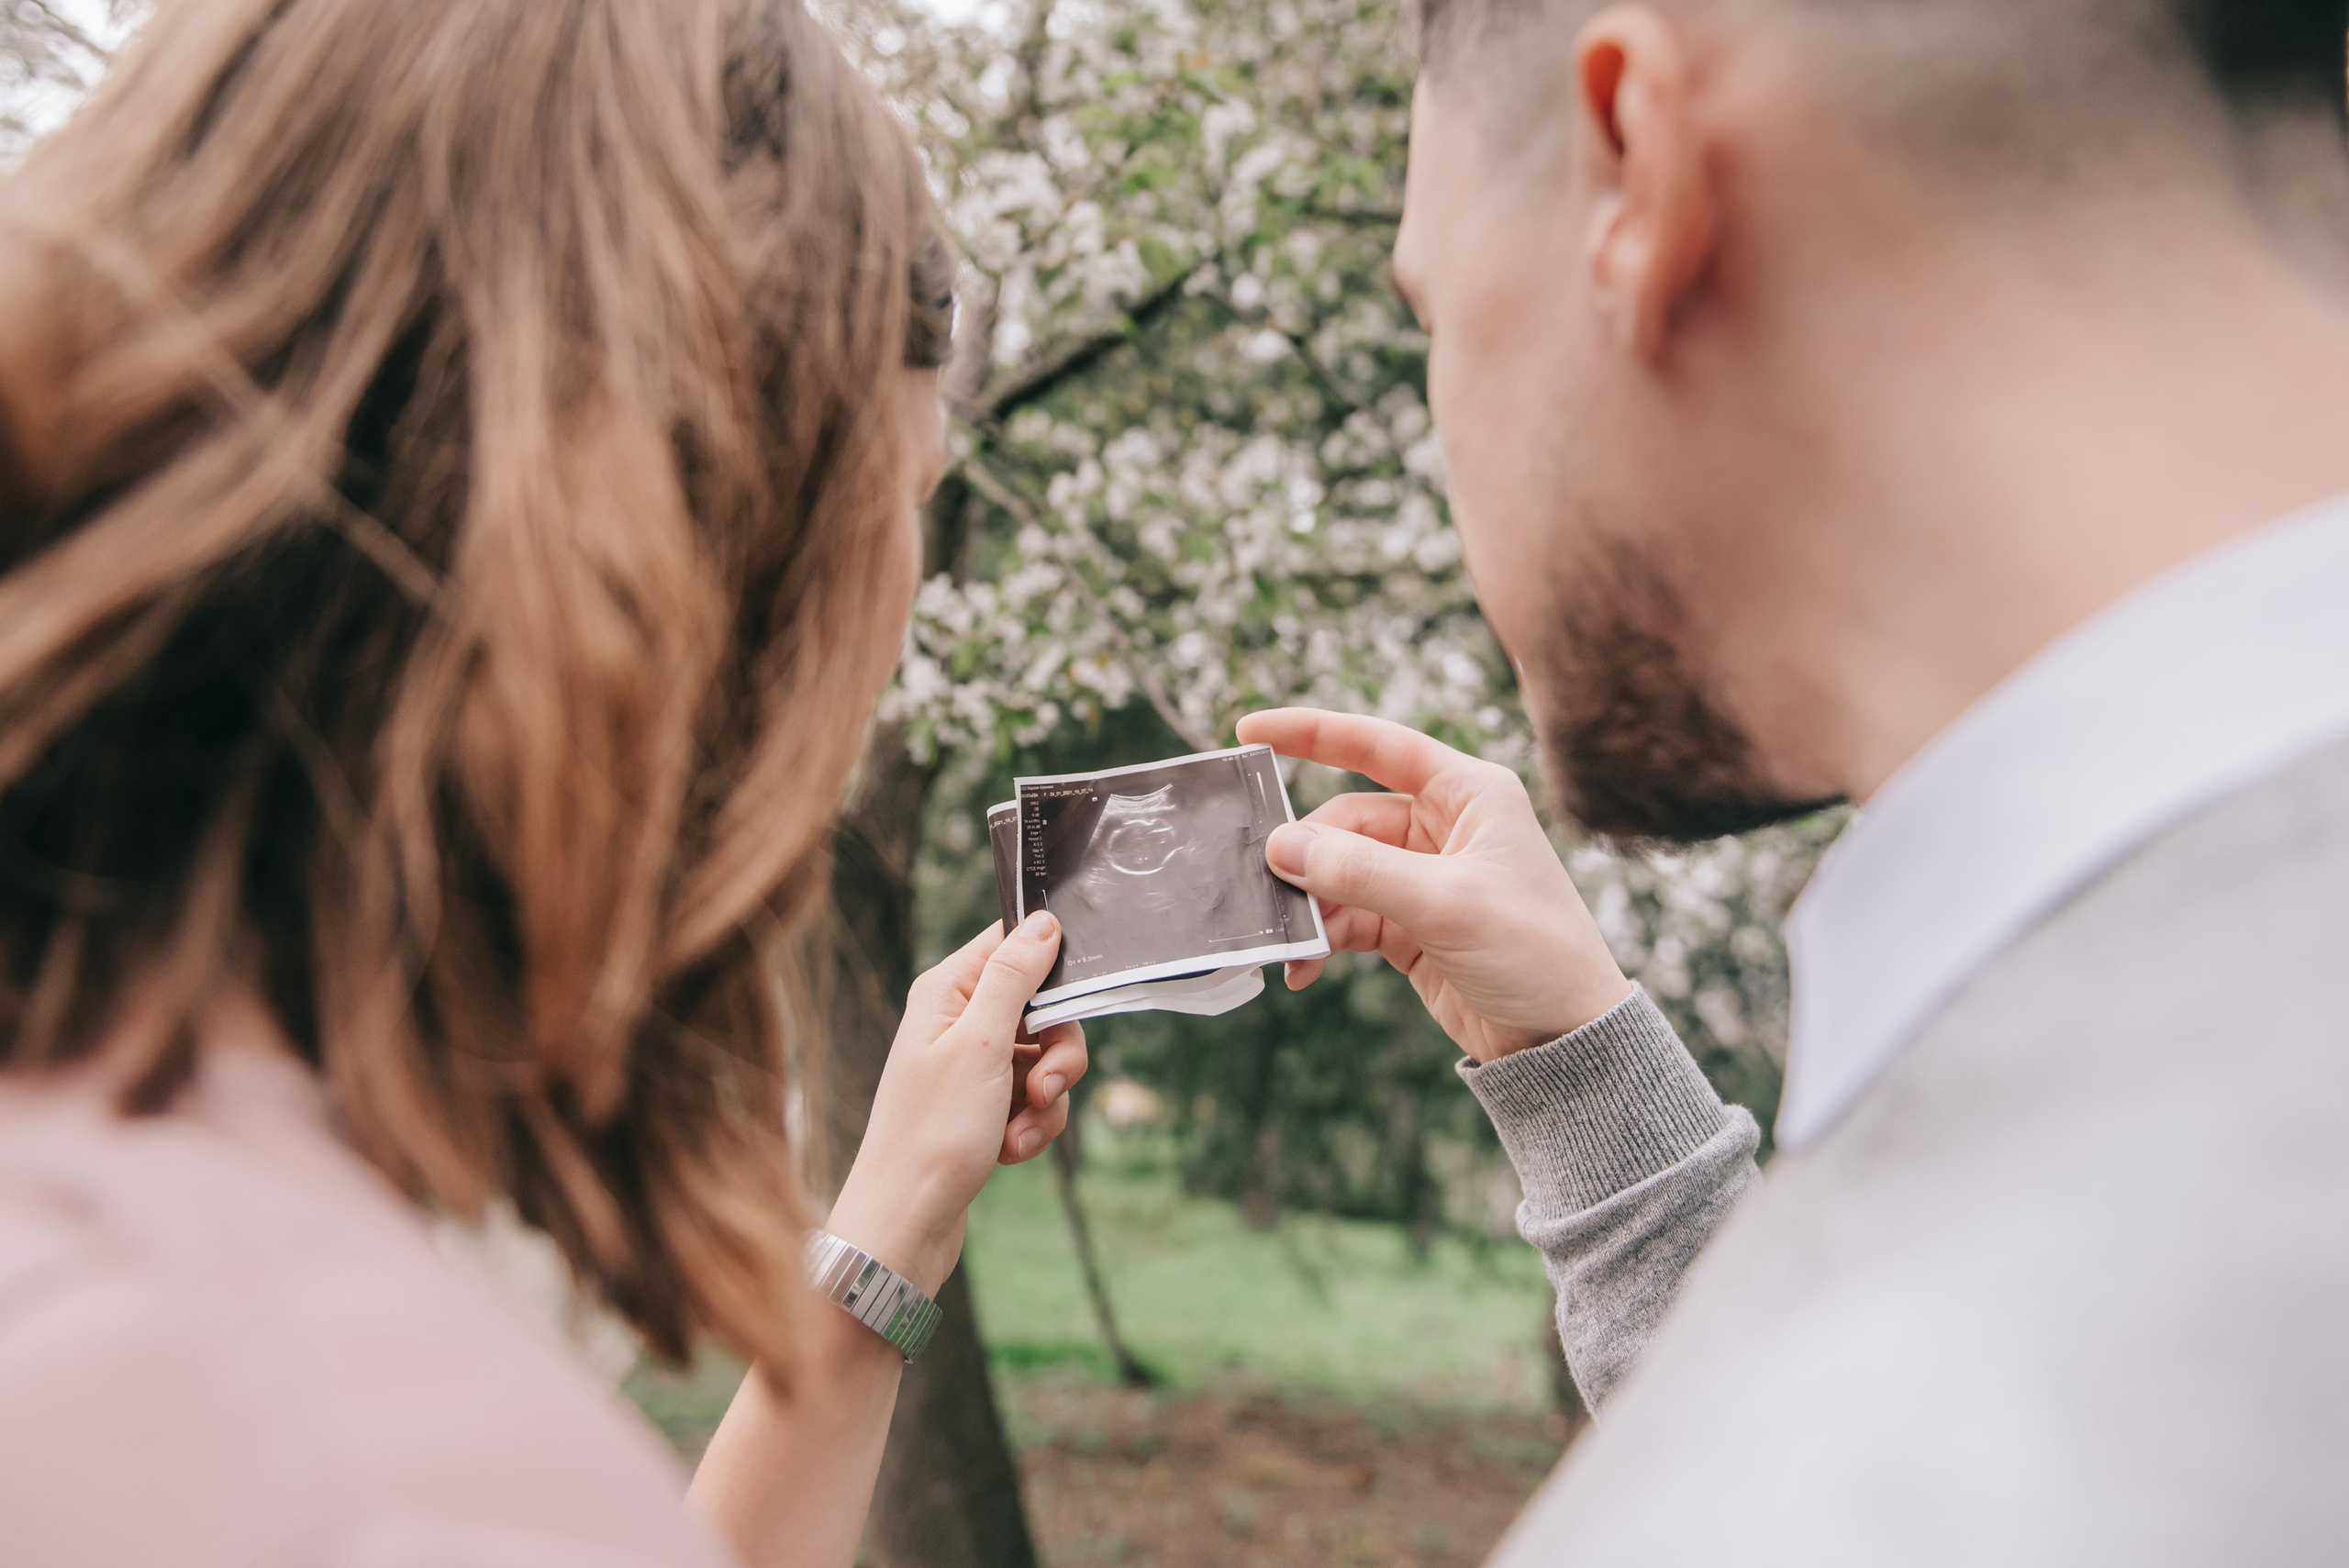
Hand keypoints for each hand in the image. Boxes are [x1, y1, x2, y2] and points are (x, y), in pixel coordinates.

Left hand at [827, 912, 1087, 1293]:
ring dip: (1046, 1100)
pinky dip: (1032, 1125)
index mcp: (946, 992)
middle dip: (1056, 1054)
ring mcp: (970, 1067)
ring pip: (1043, 1060)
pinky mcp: (982, 1107)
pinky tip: (1009, 1151)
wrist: (905, 1222)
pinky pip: (1033, 1100)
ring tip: (1018, 1132)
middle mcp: (956, 1022)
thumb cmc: (932, 1133)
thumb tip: (1044, 922)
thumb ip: (1014, 978)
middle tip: (1043, 1088)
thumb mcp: (981, 1045)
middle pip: (1041, 1008)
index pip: (1010, 943)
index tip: (1067, 1002)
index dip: (1049, 966)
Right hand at [1234, 709, 1631, 1063]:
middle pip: (1346, 821)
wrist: (1565, 1036)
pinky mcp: (1409, 924)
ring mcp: (1423, 876)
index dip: (1312, 732)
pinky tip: (1303, 967)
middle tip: (1271, 894)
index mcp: (1468, 794)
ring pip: (1340, 872)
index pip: (1378, 745)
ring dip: (1311, 906)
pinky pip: (1346, 915)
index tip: (1249, 730)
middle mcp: (1443, 826)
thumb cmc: (1534, 953)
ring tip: (1292, 948)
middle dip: (1308, 858)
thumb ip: (1360, 872)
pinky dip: (1321, 937)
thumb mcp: (1446, 905)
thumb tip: (1282, 846)